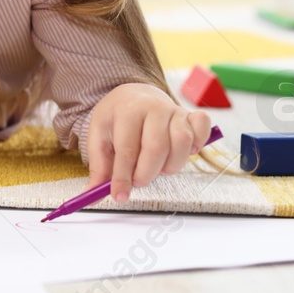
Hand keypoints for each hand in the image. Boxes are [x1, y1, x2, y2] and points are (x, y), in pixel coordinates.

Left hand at [86, 82, 211, 201]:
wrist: (134, 96)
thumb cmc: (116, 119)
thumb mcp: (99, 137)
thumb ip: (99, 167)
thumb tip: (91, 196)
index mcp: (127, 110)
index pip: (127, 149)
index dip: (123, 177)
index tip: (119, 195)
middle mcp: (153, 107)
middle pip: (157, 148)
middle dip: (146, 173)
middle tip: (138, 181)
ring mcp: (175, 110)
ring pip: (182, 142)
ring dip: (171, 165)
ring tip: (158, 168)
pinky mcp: (191, 115)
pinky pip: (202, 128)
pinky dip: (197, 144)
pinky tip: (183, 153)